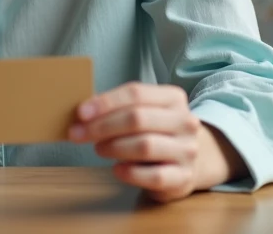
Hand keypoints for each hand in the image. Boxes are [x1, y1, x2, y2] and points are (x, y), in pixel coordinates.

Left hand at [68, 82, 239, 202]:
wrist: (194, 160)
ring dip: (114, 147)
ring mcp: (187, 150)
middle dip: (102, 126)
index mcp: (174, 98)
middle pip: (137, 118)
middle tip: (78, 134)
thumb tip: (82, 112)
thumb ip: (118, 108)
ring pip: (145, 145)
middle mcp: (185, 122)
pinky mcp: (184, 178)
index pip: (136, 93)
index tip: (81, 113)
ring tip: (98, 149)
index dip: (105, 102)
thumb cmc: (158, 131)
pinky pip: (154, 176)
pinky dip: (130, 172)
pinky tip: (117, 169)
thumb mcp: (144, 112)